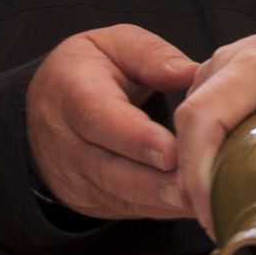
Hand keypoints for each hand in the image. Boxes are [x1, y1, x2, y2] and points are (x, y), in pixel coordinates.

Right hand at [26, 25, 198, 219]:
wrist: (49, 104)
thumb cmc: (91, 68)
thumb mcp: (116, 44)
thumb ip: (152, 56)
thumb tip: (193, 73)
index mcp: (71, 92)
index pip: (100, 119)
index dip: (137, 139)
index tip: (173, 152)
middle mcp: (65, 141)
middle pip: (111, 169)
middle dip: (158, 182)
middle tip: (200, 185)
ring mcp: (74, 176)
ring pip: (121, 195)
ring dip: (164, 201)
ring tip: (206, 200)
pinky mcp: (90, 199)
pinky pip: (128, 209)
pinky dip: (162, 210)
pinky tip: (196, 206)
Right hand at [177, 5, 255, 232]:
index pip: (203, 115)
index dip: (197, 169)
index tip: (214, 214)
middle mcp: (233, 59)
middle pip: (187, 122)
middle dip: (192, 178)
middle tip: (220, 225)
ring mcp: (227, 68)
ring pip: (190, 121)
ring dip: (196, 168)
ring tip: (223, 214)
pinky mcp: (230, 81)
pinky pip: (203, 119)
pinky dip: (206, 155)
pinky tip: (228, 188)